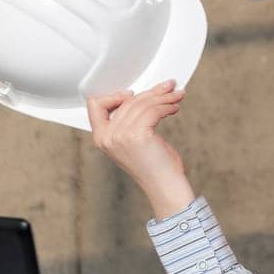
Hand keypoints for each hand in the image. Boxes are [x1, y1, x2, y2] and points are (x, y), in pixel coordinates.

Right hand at [87, 81, 195, 218]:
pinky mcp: (137, 135)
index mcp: (101, 138)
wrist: (163, 186)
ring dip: (164, 97)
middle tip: (169, 87)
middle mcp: (107, 137)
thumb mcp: (133, 141)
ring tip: (177, 96)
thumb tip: (144, 96)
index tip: (133, 93)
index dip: (114, 95)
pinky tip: (174, 107)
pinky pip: (154, 110)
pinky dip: (167, 105)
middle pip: (128, 101)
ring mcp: (121, 136)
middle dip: (152, 92)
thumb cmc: (153, 166)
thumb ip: (128, 122)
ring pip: (143, 103)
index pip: (96, 105)